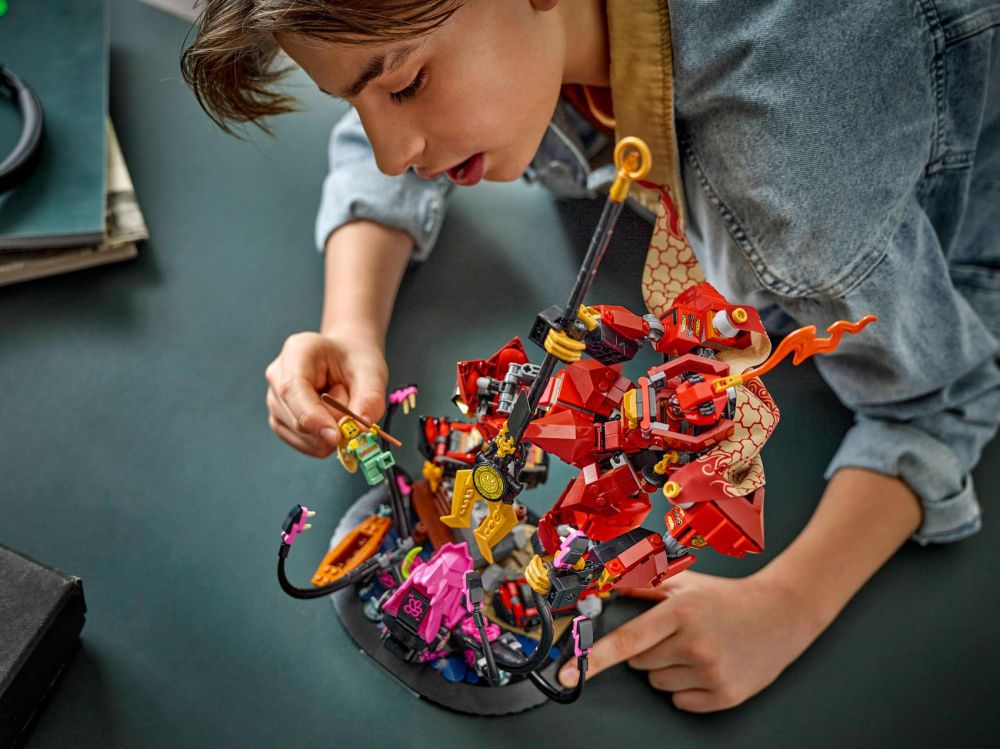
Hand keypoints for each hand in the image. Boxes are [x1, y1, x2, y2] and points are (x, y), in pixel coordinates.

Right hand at [264, 330, 387, 457]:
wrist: (347, 359)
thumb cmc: (355, 360)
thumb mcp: (372, 372)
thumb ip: (370, 398)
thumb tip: (359, 428)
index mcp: (297, 351)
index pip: (292, 390)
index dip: (313, 417)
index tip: (336, 435)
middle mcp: (278, 375)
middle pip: (297, 418)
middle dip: (331, 423)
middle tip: (351, 403)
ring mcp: (275, 399)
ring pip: (300, 434)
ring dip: (328, 431)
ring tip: (339, 405)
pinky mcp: (280, 420)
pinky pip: (303, 443)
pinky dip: (324, 440)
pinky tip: (332, 421)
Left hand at [559, 570, 819, 711]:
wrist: (780, 614)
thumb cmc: (727, 598)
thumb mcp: (684, 583)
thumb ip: (641, 583)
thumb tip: (604, 584)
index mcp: (680, 613)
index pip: (626, 641)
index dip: (593, 659)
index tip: (568, 674)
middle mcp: (694, 644)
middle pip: (639, 664)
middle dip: (647, 651)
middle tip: (674, 634)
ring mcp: (710, 673)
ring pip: (657, 684)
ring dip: (666, 669)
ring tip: (694, 648)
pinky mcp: (724, 696)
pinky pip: (681, 701)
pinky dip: (686, 687)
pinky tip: (705, 666)